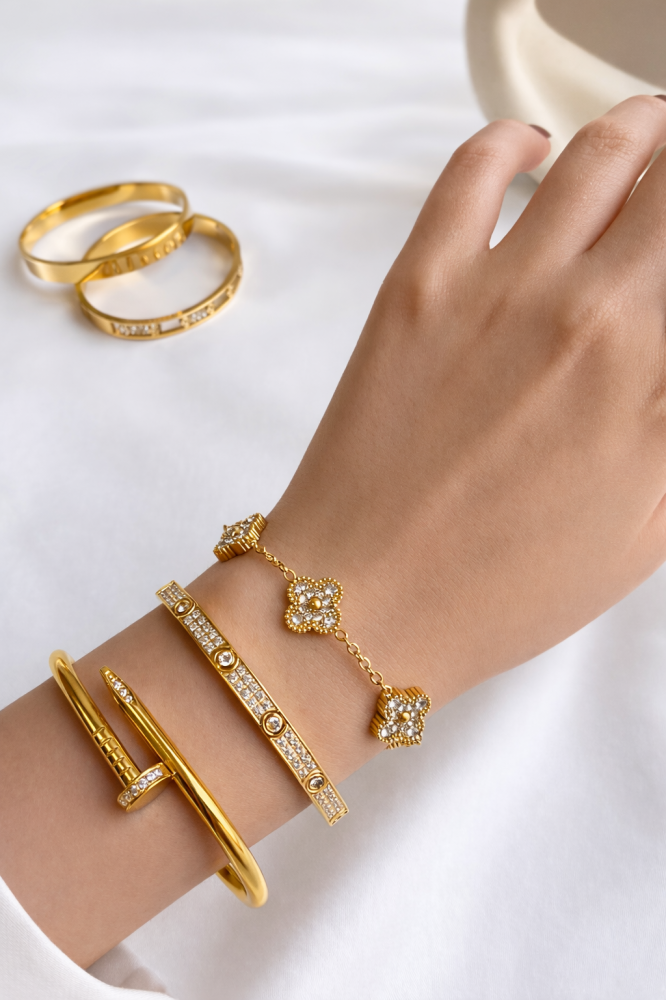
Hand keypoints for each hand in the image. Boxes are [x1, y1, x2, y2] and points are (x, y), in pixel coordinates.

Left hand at [270, 96, 665, 703]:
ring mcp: (504, 288)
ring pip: (602, 151)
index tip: (665, 280)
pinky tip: (531, 150)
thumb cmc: (502, 589)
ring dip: (639, 134)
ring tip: (643, 143)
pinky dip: (514, 139)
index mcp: (657, 385)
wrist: (363, 603)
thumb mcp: (645, 530)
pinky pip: (477, 164)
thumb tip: (665, 369)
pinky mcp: (421, 279)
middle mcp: (597, 318)